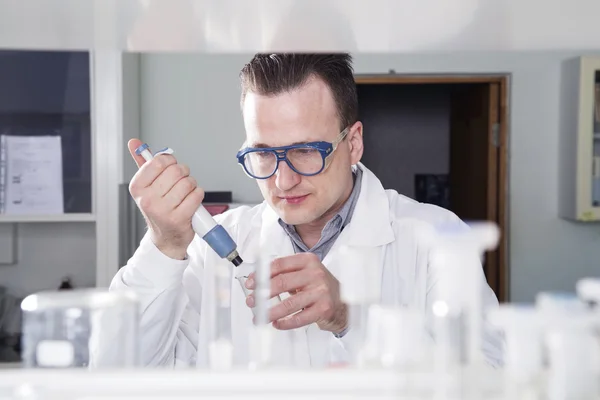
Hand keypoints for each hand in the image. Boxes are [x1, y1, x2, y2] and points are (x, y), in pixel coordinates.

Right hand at [127, 138, 203, 259]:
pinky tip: (191, 202)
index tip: (170, 168)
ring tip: (184, 194)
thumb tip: (134, 142)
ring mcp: (162, 211)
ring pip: (188, 182)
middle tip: (180, 183)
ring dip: (191, 186)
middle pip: (177, 170)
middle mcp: (147, 199)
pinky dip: (198, 196)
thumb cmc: (159, 208)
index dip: (171, 162)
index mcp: (137, 187)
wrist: (166, 237)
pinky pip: (197, 195)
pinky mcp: (178, 219)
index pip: (160, 161)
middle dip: (183, 174)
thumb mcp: (147, 185)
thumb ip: (142, 162)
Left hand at [245, 253, 347, 333]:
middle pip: (281, 282)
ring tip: (260, 316)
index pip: (279, 264)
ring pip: (288, 303)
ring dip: (270, 312)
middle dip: (262, 293)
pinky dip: (285, 323)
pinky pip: (299, 318)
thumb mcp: (305, 273)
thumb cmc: (319, 288)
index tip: (251, 283)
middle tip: (251, 301)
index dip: (261, 274)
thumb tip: (257, 282)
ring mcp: (320, 291)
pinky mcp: (323, 309)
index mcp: (307, 261)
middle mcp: (315, 274)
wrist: (342, 303)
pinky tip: (277, 324)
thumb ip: (284, 274)